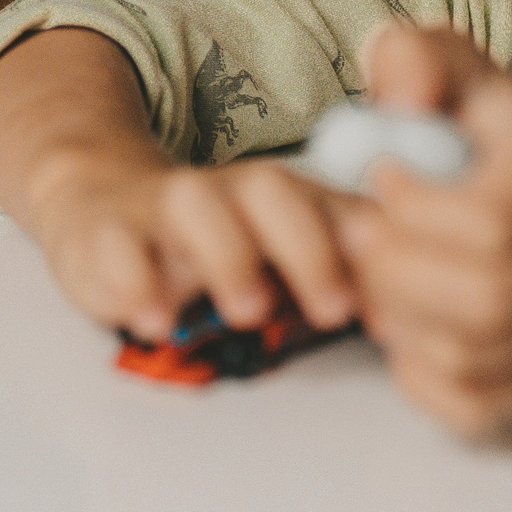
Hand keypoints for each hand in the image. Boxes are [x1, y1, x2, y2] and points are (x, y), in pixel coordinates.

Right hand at [31, 153, 363, 344]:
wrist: (99, 198)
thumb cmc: (209, 237)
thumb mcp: (275, 247)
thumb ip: (339, 271)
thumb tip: (412, 317)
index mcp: (276, 195)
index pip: (330, 204)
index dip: (363, 249)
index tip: (387, 312)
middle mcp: (225, 192)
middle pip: (270, 192)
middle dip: (308, 248)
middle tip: (333, 312)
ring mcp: (161, 207)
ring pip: (194, 205)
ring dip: (228, 255)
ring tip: (250, 312)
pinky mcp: (104, 232)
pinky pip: (115, 246)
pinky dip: (135, 280)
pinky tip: (155, 320)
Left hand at [342, 23, 511, 437]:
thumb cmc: (479, 123)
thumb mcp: (447, 63)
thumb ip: (414, 58)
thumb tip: (399, 97)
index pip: (494, 227)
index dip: (417, 211)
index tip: (380, 177)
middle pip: (487, 300)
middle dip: (397, 271)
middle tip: (357, 234)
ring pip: (476, 357)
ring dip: (400, 318)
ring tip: (373, 273)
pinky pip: (476, 406)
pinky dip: (419, 377)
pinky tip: (398, 324)